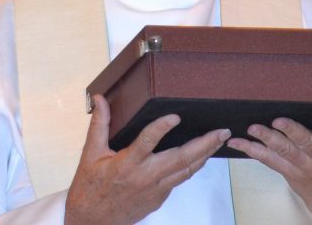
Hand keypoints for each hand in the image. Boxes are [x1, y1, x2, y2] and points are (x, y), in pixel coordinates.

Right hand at [65, 95, 228, 224]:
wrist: (92, 220)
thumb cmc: (90, 186)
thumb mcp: (90, 153)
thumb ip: (99, 124)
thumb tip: (100, 98)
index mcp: (127, 164)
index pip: (147, 142)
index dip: (161, 128)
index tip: (175, 117)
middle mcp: (145, 177)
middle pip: (180, 159)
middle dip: (204, 144)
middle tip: (221, 131)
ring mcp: (155, 190)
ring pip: (186, 171)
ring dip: (204, 155)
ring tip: (219, 140)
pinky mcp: (159, 198)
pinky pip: (179, 180)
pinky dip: (192, 167)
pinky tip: (200, 156)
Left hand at [226, 114, 311, 223]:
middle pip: (305, 143)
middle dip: (292, 132)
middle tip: (279, 121)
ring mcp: (300, 166)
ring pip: (283, 151)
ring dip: (266, 139)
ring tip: (253, 127)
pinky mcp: (287, 171)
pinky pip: (267, 160)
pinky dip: (251, 150)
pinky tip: (237, 141)